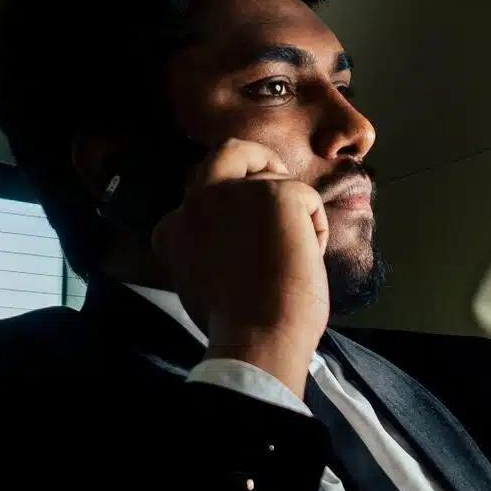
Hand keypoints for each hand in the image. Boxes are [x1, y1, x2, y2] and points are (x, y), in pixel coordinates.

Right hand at [151, 138, 329, 397]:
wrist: (257, 338)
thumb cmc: (238, 324)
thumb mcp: (200, 282)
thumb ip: (207, 249)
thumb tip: (234, 239)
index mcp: (174, 228)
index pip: (198, 193)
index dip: (226, 200)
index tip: (245, 224)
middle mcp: (197, 200)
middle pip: (230, 152)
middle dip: (259, 161)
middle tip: (283, 191)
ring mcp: (235, 192)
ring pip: (276, 180)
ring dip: (293, 215)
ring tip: (292, 260)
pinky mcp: (274, 194)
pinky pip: (307, 199)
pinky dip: (316, 229)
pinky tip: (307, 259)